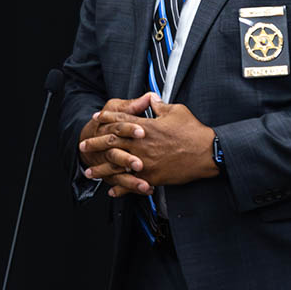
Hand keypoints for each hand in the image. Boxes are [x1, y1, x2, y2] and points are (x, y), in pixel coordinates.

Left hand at [85, 94, 217, 188]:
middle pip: (112, 142)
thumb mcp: (177, 111)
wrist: (207, 153)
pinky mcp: (152, 176)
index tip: (97, 118)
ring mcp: (145, 162)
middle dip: (96, 144)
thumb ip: (160, 106)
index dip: (107, 117)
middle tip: (83, 146)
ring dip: (102, 169)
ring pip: (117, 165)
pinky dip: (120, 188)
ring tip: (89, 172)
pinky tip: (111, 191)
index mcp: (146, 126)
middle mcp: (141, 144)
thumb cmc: (193, 131)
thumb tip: (151, 98)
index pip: (121, 119)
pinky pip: (132, 183)